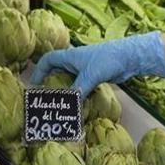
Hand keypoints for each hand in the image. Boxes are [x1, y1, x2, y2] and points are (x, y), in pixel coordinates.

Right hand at [29, 32, 164, 97]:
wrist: (130, 57)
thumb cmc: (109, 59)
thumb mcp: (91, 75)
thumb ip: (79, 90)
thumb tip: (69, 107)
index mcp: (70, 57)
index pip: (48, 60)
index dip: (39, 70)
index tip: (35, 84)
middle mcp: (75, 62)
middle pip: (57, 72)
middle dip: (51, 84)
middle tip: (46, 99)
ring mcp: (85, 70)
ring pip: (70, 81)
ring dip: (65, 91)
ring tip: (60, 106)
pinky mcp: (94, 77)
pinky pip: (81, 86)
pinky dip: (77, 94)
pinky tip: (77, 105)